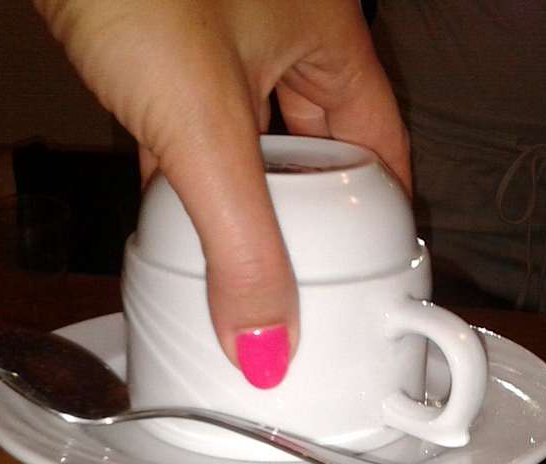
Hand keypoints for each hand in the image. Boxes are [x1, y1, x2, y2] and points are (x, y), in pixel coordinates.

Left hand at [33, 0, 409, 386]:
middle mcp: (285, 36)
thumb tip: (266, 344)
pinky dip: (188, 172)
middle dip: (312, 218)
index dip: (386, 218)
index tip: (378, 281)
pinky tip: (175, 216)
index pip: (385, 147)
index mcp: (330, 43)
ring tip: (244, 268)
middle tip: (308, 288)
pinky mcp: (159, 43)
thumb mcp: (204, 130)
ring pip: (252, 138)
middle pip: (320, 148)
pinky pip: (191, 123)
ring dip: (246, 199)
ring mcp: (220, 38)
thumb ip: (241, 245)